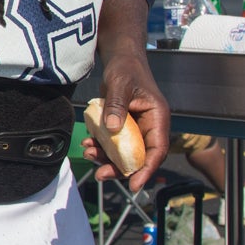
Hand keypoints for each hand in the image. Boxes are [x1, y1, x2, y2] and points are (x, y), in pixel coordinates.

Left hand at [85, 45, 168, 191]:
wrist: (120, 59)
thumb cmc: (126, 68)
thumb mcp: (120, 84)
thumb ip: (117, 106)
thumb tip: (113, 129)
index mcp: (157, 118)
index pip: (156, 150)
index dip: (146, 170)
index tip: (134, 185)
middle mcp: (149, 126)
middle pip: (139, 157)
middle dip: (119, 169)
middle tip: (100, 174)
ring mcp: (136, 128)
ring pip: (124, 153)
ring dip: (106, 158)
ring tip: (88, 153)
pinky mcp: (122, 127)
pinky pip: (113, 144)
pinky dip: (101, 147)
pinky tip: (87, 143)